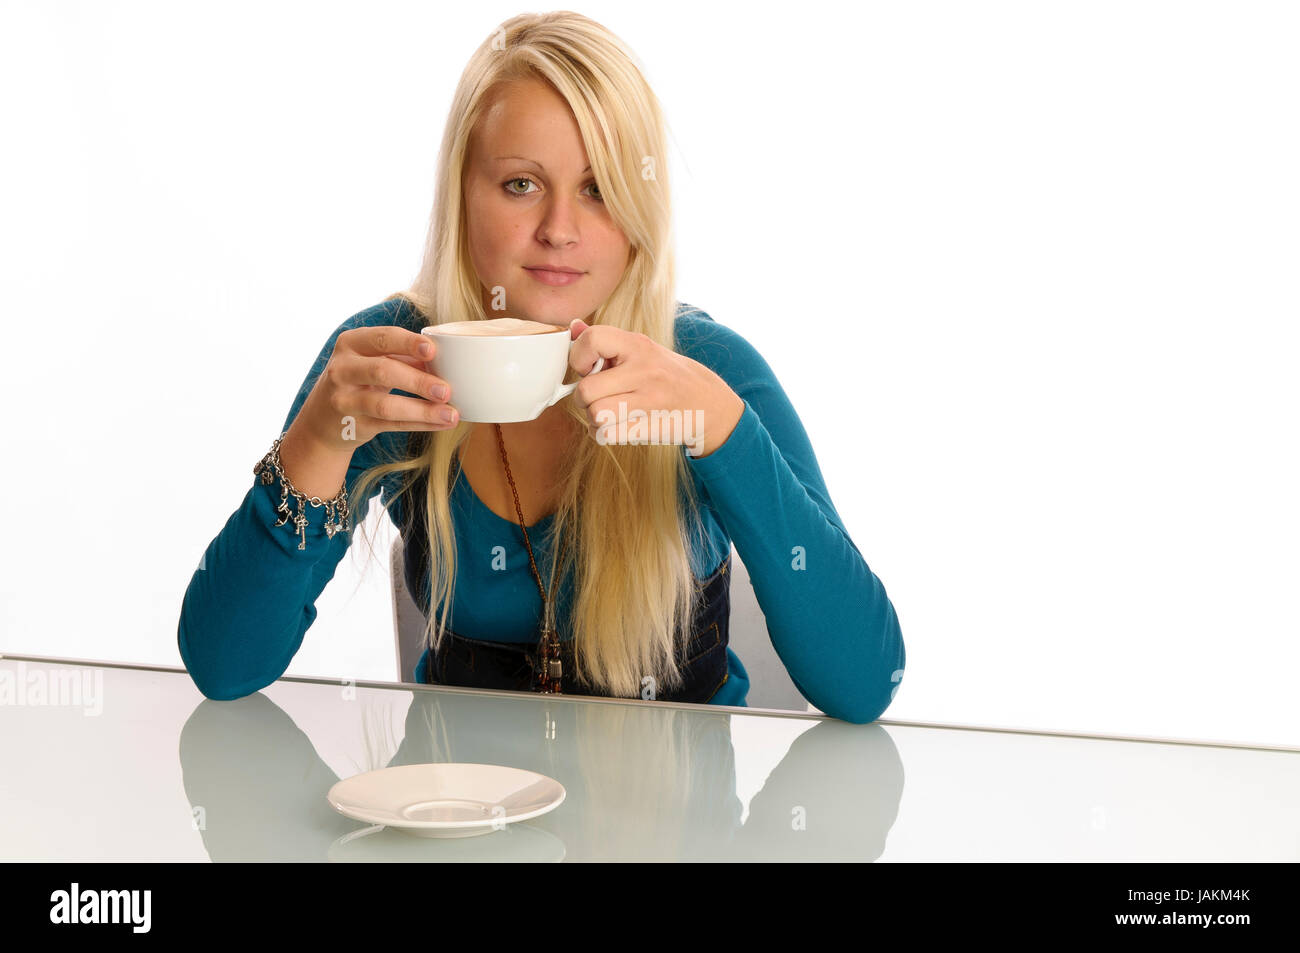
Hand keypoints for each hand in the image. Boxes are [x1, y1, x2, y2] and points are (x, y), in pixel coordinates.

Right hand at [296, 326, 460, 453]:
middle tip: (446, 389)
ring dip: (422, 410)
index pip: (382, 338)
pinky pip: (390, 425)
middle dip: (418, 381)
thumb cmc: (359, 380)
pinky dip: (419, 424)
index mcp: (351, 343)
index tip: (433, 350)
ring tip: (451, 414)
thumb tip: (448, 360)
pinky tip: (441, 424)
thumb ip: (404, 357)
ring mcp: (344, 399)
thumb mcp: (373, 360)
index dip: (408, 343)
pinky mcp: (352, 425)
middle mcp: (343, 369)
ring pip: (385, 405)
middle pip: (383, 371)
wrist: (322, 418)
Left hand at [566, 318, 743, 457]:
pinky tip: (613, 426)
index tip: (588, 368)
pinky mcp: (650, 427)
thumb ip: (607, 340)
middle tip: (594, 397)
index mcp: (639, 345)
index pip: (592, 340)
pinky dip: (603, 434)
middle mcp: (644, 370)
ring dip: (593, 418)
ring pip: (595, 414)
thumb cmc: (668, 375)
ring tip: (605, 413)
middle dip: (582, 398)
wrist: (709, 403)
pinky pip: (607, 435)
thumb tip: (572, 327)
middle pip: (587, 389)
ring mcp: (649, 400)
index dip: (579, 357)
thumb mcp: (643, 349)